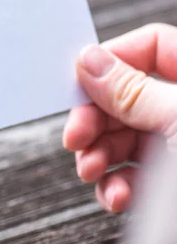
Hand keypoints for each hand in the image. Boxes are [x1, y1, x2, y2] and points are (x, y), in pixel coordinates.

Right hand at [63, 23, 176, 212]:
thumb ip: (131, 90)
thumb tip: (91, 62)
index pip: (149, 48)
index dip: (110, 63)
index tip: (80, 84)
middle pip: (125, 97)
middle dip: (95, 121)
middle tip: (76, 138)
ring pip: (123, 139)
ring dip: (99, 157)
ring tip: (91, 171)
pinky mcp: (171, 181)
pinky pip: (131, 174)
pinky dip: (116, 186)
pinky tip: (116, 195)